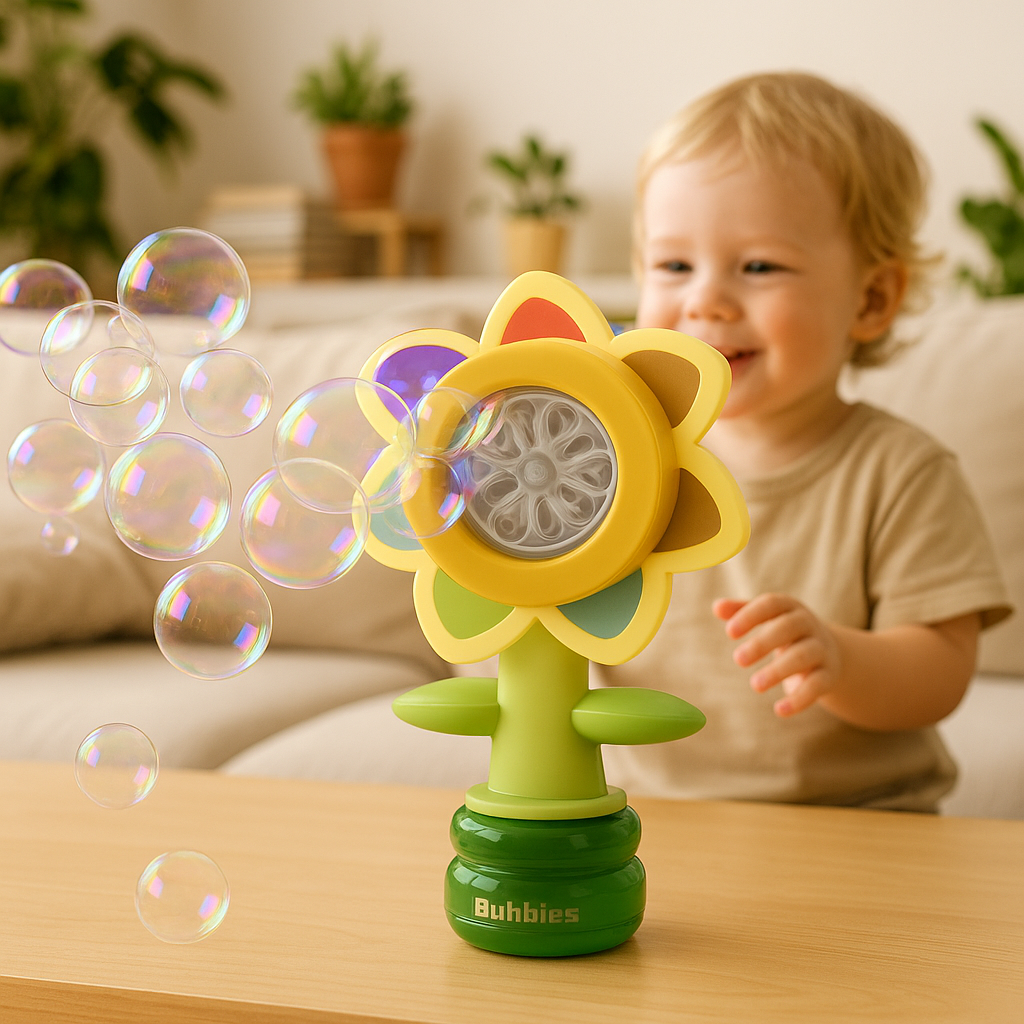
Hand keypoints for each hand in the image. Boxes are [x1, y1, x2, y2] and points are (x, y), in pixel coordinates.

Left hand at [712, 594, 842, 716]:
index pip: (771, 604)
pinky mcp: (828, 675)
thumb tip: (717, 607)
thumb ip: (741, 611)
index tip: (729, 632)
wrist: (830, 652)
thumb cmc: (785, 632)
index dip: (750, 616)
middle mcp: (808, 625)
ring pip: (802, 656)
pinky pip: (816, 686)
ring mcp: (821, 649)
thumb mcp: (767, 618)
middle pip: (787, 628)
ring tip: (755, 685)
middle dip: (763, 643)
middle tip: (738, 660)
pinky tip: (780, 710)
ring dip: (778, 670)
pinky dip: (799, 699)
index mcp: (789, 608)